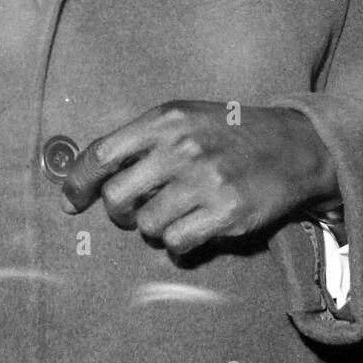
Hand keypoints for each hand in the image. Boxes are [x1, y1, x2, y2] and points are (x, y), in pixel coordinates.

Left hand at [61, 100, 339, 255]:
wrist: (291, 146)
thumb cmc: (229, 133)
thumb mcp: (185, 117)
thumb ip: (143, 137)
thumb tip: (91, 170)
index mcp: (166, 119)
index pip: (103, 153)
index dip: (78, 182)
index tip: (70, 200)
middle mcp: (181, 147)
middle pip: (116, 196)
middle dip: (119, 212)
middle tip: (133, 211)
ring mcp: (204, 180)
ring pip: (146, 225)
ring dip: (152, 228)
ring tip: (173, 215)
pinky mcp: (225, 212)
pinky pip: (176, 242)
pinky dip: (177, 244)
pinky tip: (191, 231)